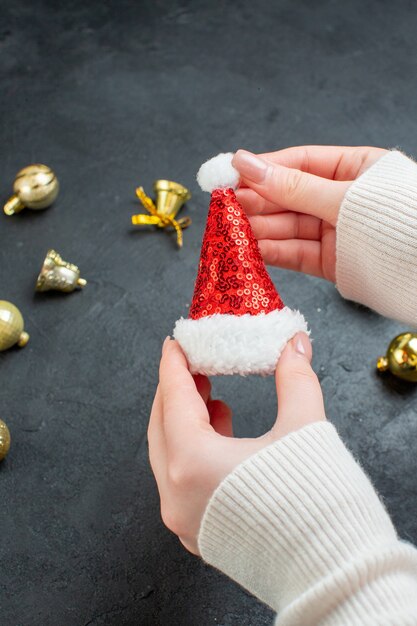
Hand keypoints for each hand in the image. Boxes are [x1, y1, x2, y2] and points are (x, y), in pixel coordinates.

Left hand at [148, 333, 325, 555]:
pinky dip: (193, 451)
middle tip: (193, 366)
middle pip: (162, 426)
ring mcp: (185, 519)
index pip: (172, 399)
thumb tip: (294, 345)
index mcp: (192, 463)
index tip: (175, 344)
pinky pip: (182, 481)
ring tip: (210, 398)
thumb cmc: (316, 505)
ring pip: (169, 456)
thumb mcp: (304, 429)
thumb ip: (295, 379)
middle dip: (176, 392)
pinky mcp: (200, 533)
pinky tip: (221, 434)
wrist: (333, 572)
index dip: (173, 365)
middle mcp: (177, 494)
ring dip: (185, 421)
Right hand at [232, 145, 386, 281]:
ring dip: (258, 230)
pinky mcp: (332, 262)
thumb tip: (247, 165)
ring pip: (288, 227)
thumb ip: (294, 187)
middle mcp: (341, 199)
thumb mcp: (344, 199)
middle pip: (289, 197)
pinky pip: (296, 254)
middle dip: (256, 202)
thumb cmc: (401, 223)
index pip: (299, 162)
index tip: (230, 173)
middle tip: (224, 208)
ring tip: (230, 232)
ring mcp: (336, 231)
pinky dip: (272, 253)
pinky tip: (251, 251)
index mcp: (354, 168)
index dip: (263, 168)